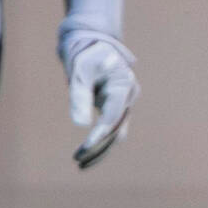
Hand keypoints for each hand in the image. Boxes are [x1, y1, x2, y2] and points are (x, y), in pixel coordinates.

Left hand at [60, 28, 138, 167]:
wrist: (92, 43)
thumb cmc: (85, 54)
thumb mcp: (79, 71)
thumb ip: (80, 96)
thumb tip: (81, 125)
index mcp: (124, 84)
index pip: (114, 115)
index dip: (100, 133)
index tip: (85, 146)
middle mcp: (128, 96)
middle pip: (118, 129)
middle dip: (100, 148)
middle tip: (79, 161)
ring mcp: (124, 103)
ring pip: (116, 134)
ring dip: (101, 149)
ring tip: (80, 163)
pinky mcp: (116, 108)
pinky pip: (111, 130)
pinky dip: (100, 142)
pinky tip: (86, 154)